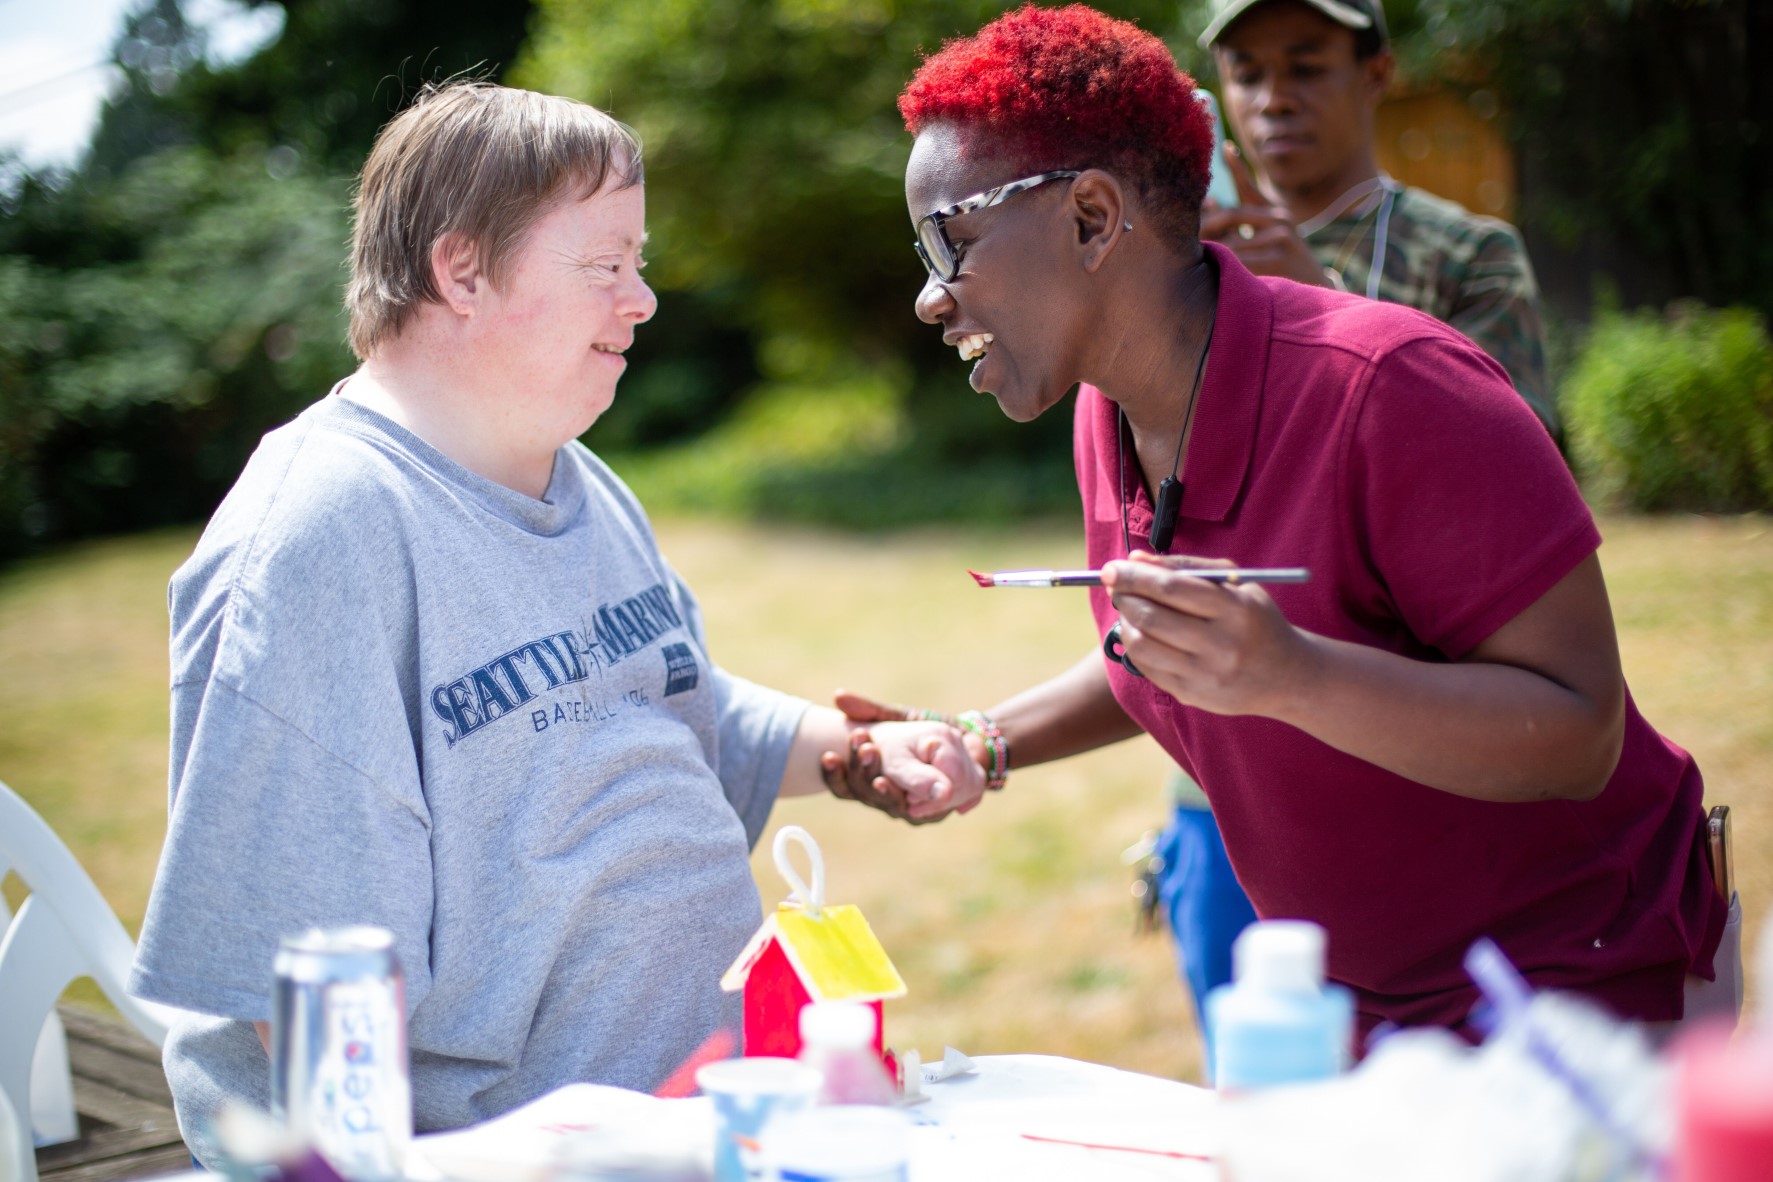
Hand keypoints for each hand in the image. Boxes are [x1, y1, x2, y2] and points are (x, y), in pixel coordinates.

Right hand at [819, 692, 986, 822]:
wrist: (970, 747)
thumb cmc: (927, 734)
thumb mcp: (900, 717)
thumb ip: (872, 710)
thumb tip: (838, 695)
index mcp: (866, 776)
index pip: (838, 783)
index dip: (832, 772)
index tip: (828, 755)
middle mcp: (881, 797)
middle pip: (862, 795)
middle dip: (861, 772)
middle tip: (865, 751)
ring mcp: (905, 807)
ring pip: (889, 805)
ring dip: (886, 791)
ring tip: (883, 778)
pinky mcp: (932, 813)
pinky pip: (923, 811)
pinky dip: (923, 802)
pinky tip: (921, 792)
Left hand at [1102, 552, 1315, 717]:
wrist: (1286, 675)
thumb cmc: (1254, 619)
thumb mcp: (1234, 584)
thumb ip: (1186, 567)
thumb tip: (1136, 559)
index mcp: (1235, 610)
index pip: (1171, 588)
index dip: (1135, 576)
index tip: (1112, 568)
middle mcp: (1221, 645)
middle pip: (1152, 617)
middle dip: (1124, 596)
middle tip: (1116, 586)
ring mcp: (1205, 675)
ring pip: (1142, 645)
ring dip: (1125, 621)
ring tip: (1129, 609)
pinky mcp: (1192, 695)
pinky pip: (1147, 668)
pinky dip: (1135, 645)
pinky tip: (1141, 632)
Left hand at [1199, 142, 1327, 288]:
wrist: (1314, 285)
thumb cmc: (1284, 261)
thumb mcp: (1264, 238)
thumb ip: (1239, 222)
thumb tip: (1209, 201)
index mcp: (1272, 212)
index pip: (1248, 186)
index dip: (1236, 167)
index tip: (1225, 147)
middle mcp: (1278, 217)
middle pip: (1231, 215)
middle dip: (1207, 227)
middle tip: (1188, 238)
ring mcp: (1281, 235)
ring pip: (1232, 241)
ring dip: (1213, 253)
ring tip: (1199, 262)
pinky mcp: (1281, 255)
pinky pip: (1242, 260)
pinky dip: (1227, 267)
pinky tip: (1219, 275)